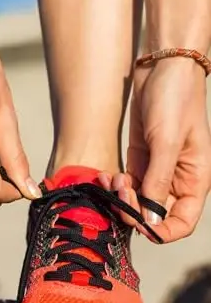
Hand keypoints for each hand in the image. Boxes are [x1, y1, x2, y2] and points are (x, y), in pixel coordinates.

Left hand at [116, 58, 210, 241]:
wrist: (161, 69)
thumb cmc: (174, 101)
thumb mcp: (167, 142)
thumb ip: (159, 181)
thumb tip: (152, 219)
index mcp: (194, 180)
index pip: (181, 222)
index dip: (161, 232)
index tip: (138, 226)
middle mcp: (177, 180)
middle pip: (155, 214)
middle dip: (134, 211)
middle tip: (119, 195)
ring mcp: (157, 170)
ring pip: (137, 200)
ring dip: (121, 197)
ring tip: (112, 180)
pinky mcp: (140, 158)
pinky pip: (127, 183)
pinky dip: (115, 184)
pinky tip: (107, 175)